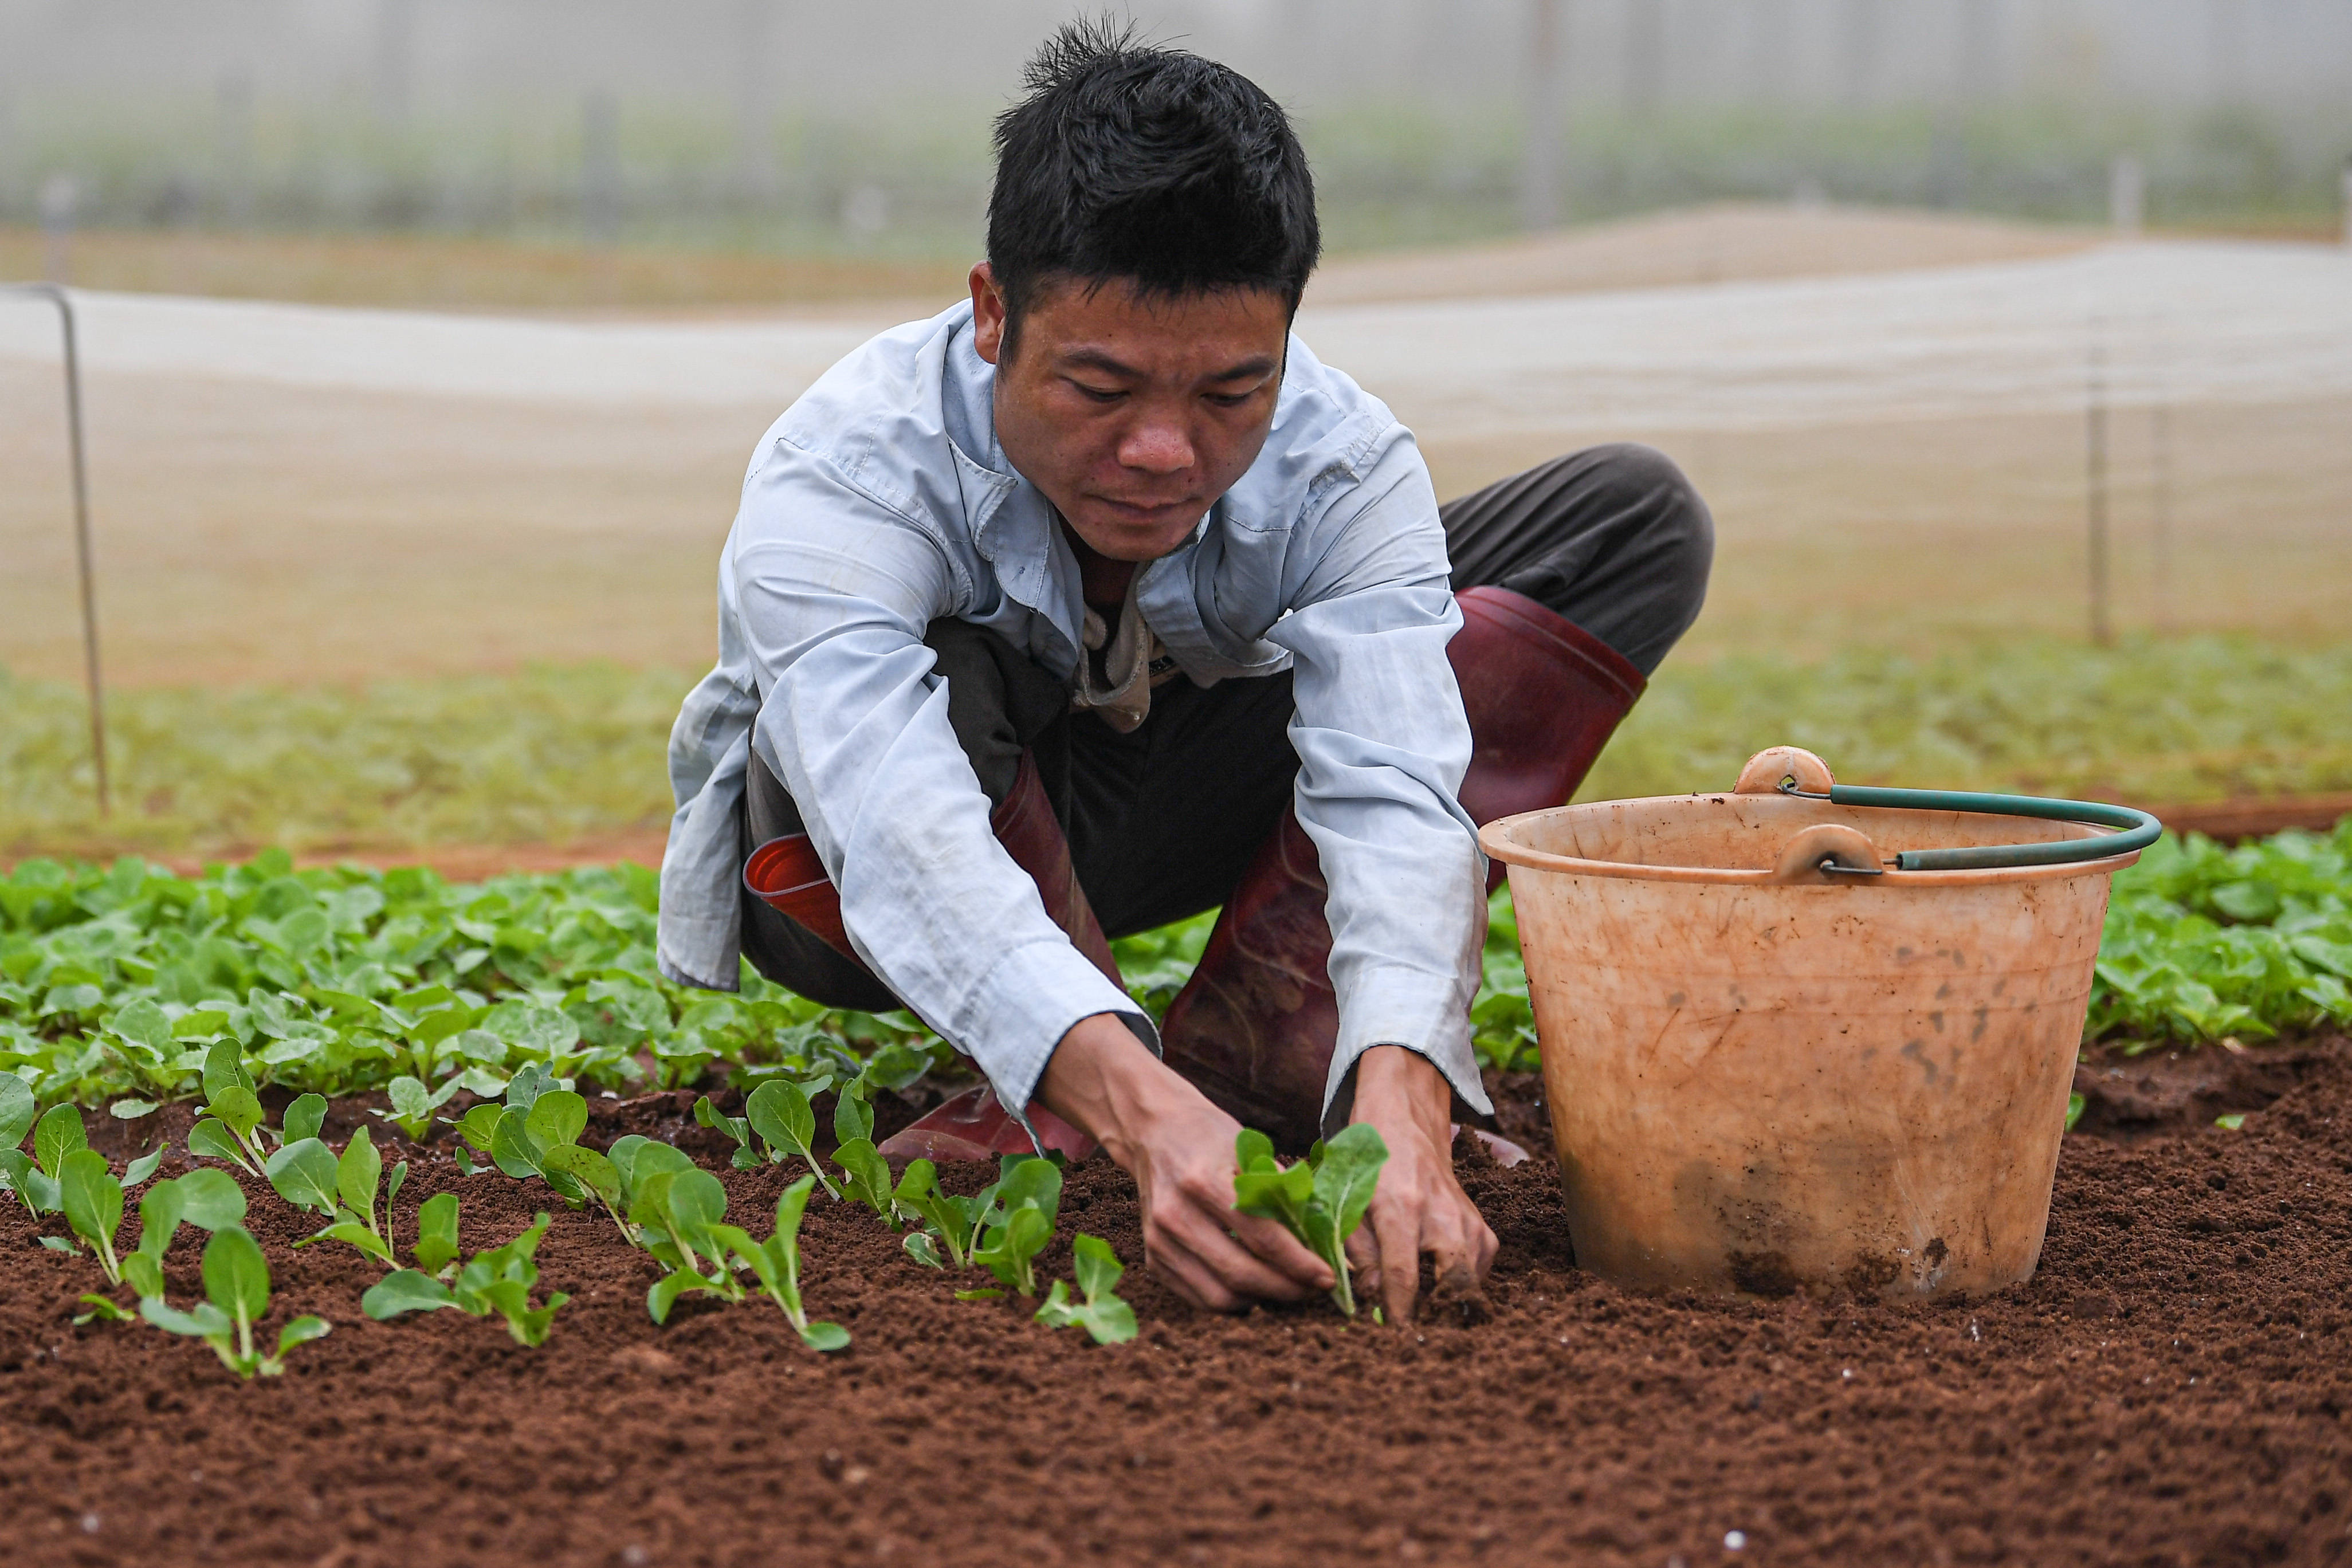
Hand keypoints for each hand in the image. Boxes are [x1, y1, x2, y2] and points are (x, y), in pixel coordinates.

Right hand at [1036, 1012, 1332, 1311]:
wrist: (1153, 1132)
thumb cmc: (1208, 1137)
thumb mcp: (1249, 1149)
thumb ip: (1281, 1190)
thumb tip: (1323, 1236)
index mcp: (1202, 1182)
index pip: (1261, 1237)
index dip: (1300, 1263)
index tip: (1328, 1276)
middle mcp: (1175, 1215)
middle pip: (1241, 1274)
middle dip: (1287, 1290)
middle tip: (1315, 1289)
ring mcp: (1159, 1241)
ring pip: (1220, 1296)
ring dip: (1262, 1300)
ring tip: (1289, 1289)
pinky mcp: (1153, 1259)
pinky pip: (1200, 1298)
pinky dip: (1234, 1301)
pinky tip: (1257, 1289)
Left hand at [1344, 1045, 1497, 1324]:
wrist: (1404, 1120)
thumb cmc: (1367, 1163)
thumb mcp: (1347, 1204)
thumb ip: (1357, 1253)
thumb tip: (1371, 1300)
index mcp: (1401, 1208)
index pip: (1404, 1276)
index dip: (1399, 1314)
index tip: (1393, 1340)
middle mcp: (1441, 1214)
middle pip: (1454, 1283)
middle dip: (1437, 1318)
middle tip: (1416, 1337)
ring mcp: (1467, 1219)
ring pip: (1470, 1281)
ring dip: (1448, 1304)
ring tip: (1424, 1314)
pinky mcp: (1482, 1225)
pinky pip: (1479, 1270)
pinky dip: (1462, 1285)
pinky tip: (1439, 1285)